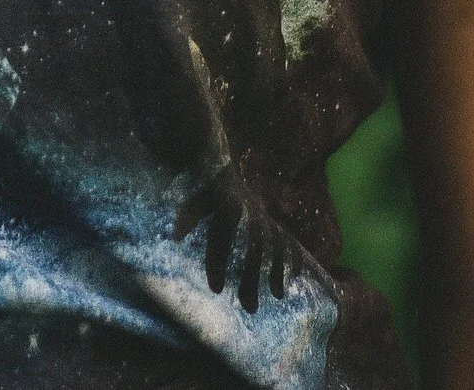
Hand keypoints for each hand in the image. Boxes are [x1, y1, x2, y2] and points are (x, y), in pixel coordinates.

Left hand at [171, 161, 296, 313]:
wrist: (215, 165)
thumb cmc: (200, 190)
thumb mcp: (191, 200)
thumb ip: (187, 217)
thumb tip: (177, 237)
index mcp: (224, 205)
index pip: (222, 236)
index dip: (219, 263)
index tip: (215, 290)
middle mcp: (247, 212)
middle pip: (252, 247)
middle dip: (251, 278)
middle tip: (250, 308)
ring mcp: (260, 216)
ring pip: (273, 244)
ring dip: (277, 270)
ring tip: (277, 295)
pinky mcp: (268, 220)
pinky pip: (286, 237)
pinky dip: (293, 254)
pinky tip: (296, 275)